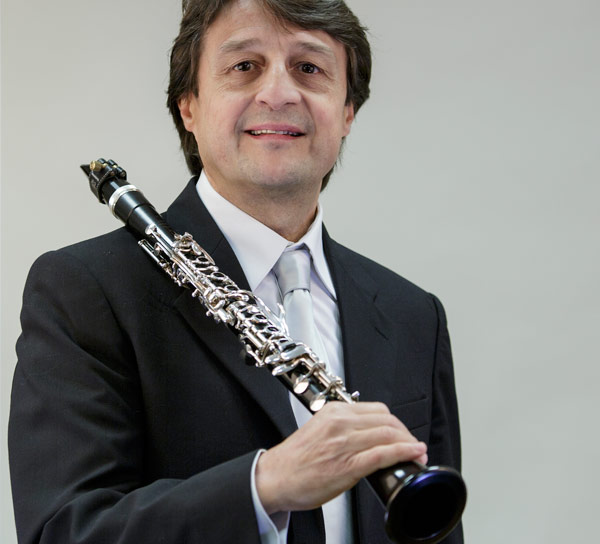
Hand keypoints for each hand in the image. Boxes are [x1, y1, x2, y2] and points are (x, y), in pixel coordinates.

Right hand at [255, 401, 426, 513]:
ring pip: (388, 434)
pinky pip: (383, 454)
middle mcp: (340, 423)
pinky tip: (413, 454)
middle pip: (387, 420)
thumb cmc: (296, 459)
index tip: (402, 432)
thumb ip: (342, 427)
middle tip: (413, 443)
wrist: (276, 478)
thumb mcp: (319, 430)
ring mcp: (344, 443)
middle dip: (405, 432)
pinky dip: (403, 452)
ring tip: (417, 451)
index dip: (396, 422)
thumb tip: (368, 434)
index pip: (377, 410)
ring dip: (409, 442)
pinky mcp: (347, 465)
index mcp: (334, 412)